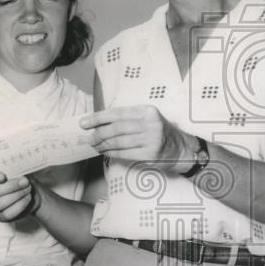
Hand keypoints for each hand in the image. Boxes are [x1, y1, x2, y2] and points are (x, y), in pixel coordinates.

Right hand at [0, 167, 38, 221]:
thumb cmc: (20, 175)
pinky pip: (6, 214)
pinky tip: (27, 197)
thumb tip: (14, 162)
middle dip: (10, 187)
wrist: (30, 190)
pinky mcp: (0, 216)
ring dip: (16, 196)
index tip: (3, 176)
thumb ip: (11, 165)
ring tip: (28, 189)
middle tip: (25, 181)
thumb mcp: (16, 167)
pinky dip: (19, 205)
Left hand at [80, 106, 194, 169]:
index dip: (98, 118)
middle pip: (116, 128)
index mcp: (146, 111)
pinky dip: (112, 153)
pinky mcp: (150, 154)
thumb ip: (128, 119)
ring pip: (119, 142)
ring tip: (95, 146)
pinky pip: (124, 153)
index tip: (84, 123)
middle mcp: (149, 123)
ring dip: (103, 145)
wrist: (180, 149)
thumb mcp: (147, 119)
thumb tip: (100, 123)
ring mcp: (150, 139)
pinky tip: (106, 152)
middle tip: (88, 138)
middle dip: (98, 134)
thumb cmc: (159, 132)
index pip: (117, 113)